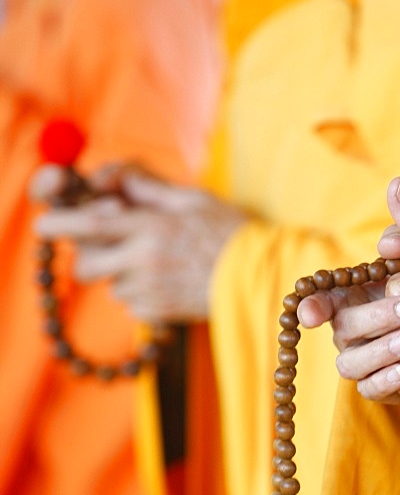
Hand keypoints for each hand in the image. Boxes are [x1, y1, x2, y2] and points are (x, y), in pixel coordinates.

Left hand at [30, 163, 248, 322]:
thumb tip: (104, 179)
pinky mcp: (158, 315)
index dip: (59, 224)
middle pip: (86, 264)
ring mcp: (151, 292)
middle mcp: (145, 261)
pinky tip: (170, 281)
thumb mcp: (189, 198)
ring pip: (110, 284)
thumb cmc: (229, 232)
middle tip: (103, 244)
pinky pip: (131, 303)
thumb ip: (143, 185)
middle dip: (86, 254)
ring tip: (157, 262)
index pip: (89, 224)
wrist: (261, 281)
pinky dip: (141, 293)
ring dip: (121, 272)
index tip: (43, 224)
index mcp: (152, 226)